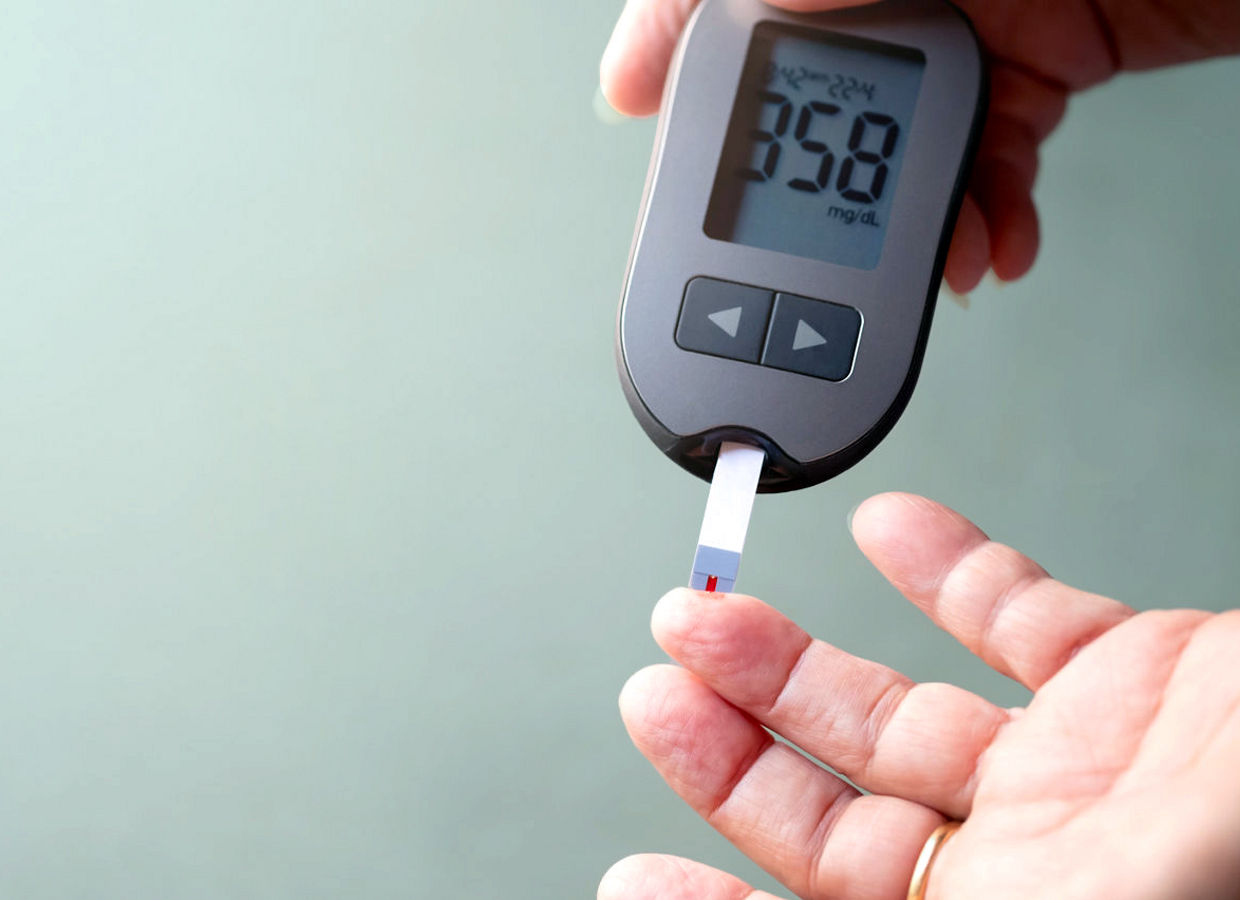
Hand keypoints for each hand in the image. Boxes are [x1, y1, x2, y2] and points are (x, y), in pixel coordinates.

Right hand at [600, 0, 1239, 293]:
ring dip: (904, 233)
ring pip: (894, 154)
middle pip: (808, 93)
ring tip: (930, 267)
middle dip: (798, 185)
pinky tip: (991, 247)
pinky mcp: (1031, 80)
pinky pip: (984, 169)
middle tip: (781, 245)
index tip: (632, 94)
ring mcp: (972, 36)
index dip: (673, 41)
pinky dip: (983, 224)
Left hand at [600, 493, 1239, 898]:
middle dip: (735, 749)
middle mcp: (1036, 871)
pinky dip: (949, 568)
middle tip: (656, 682)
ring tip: (709, 614)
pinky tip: (890, 531)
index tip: (628, 878)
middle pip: (840, 815)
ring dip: (797, 660)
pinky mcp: (1137, 680)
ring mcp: (1084, 772)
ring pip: (899, 712)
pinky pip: (1020, 615)